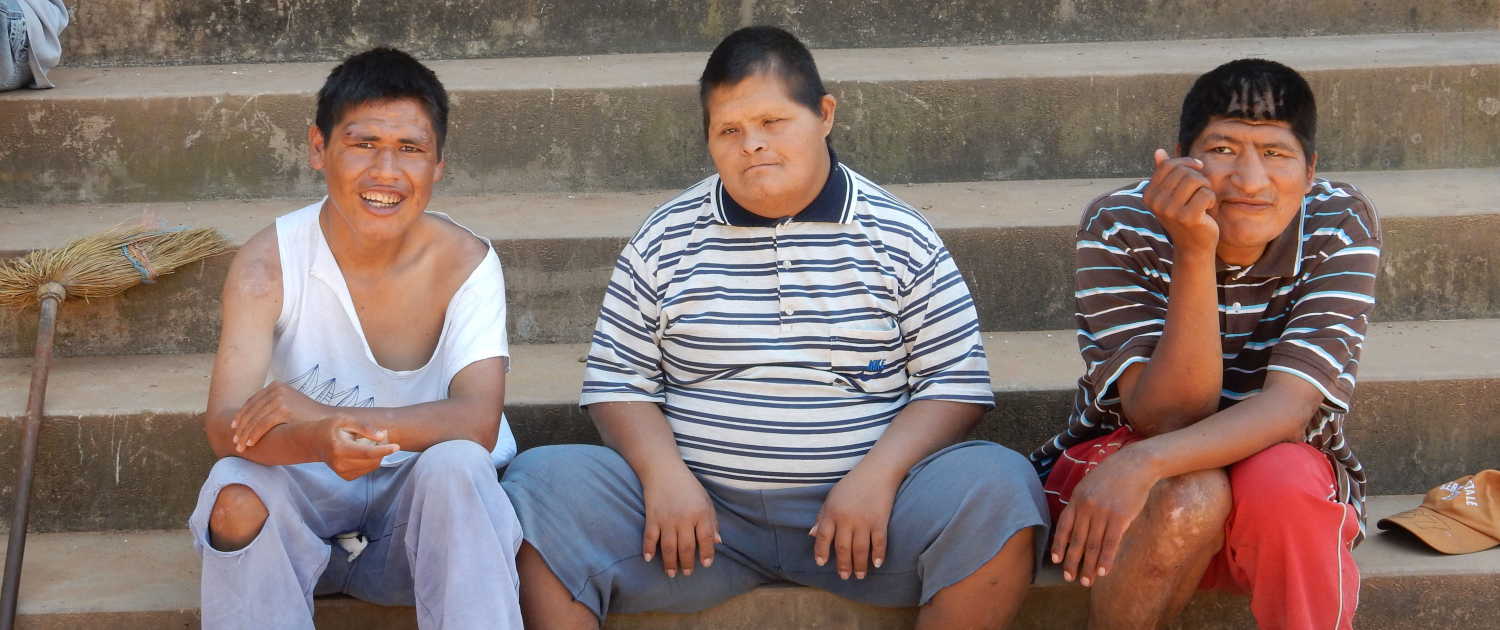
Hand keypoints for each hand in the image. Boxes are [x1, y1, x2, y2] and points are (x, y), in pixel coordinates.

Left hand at [232, 381, 331, 451]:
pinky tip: (249, 443)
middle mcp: (277, 389)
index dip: (240, 416)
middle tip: (234, 441)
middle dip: (240, 428)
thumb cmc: (308, 417)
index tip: (234, 429)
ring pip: (254, 419)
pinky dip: (254, 435)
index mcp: (277, 386)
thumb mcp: (290, 404)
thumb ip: (274, 405)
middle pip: (251, 410)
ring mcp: (281, 399)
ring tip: (240, 446)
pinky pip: (262, 425)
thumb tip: (252, 417)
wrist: (329, 421)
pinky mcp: (284, 410)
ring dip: (245, 434)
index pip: (252, 402)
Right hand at [311, 415, 400, 480]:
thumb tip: (382, 436)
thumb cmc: (330, 428)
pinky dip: (371, 460)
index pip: (367, 453)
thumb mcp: (346, 421)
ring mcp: (343, 473)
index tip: (397, 446)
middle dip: (382, 449)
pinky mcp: (346, 477)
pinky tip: (364, 451)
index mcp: (339, 449)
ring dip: (378, 455)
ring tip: (371, 442)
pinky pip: (367, 469)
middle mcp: (341, 464)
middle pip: (372, 461)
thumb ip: (364, 428)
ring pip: (372, 466)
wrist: (315, 443)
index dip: (384, 450)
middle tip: (381, 436)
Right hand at [641, 467, 719, 576]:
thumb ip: (712, 521)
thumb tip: (717, 542)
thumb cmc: (688, 485)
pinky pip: (650, 537)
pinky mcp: (652, 517)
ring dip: (670, 562)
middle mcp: (684, 518)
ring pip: (669, 547)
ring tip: (671, 573)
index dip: (707, 553)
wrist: (663, 470)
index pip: (706, 539)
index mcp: (700, 513)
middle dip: (687, 563)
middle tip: (687, 573)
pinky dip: (648, 549)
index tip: (706, 564)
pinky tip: (649, 559)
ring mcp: (667, 519)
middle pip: (687, 547)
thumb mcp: (705, 500)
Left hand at [811, 468, 897, 579]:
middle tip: (844, 576)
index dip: (820, 551)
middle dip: (842, 564)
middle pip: (842, 547)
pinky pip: (878, 543)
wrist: (877, 471)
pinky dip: (877, 555)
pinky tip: (876, 564)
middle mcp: (846, 519)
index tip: (821, 563)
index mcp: (832, 512)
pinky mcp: (880, 521)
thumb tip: (812, 535)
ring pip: (860, 549)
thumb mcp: (832, 497)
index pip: (822, 536)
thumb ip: (822, 516)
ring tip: (859, 575)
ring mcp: (864, 521)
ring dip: (859, 565)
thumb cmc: (852, 483)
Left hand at [1050, 447, 1157, 586]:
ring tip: (1086, 581)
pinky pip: (1110, 544)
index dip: (1059, 546)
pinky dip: (1105, 560)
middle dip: (1072, 562)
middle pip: (1077, 541)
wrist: (1135, 465)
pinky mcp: (1120, 518)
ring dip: (1088, 567)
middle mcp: (1086, 507)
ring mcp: (1103, 513)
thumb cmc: (1112, 476)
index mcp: (1076, 499)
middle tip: (1070, 578)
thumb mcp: (1088, 485)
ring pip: (1093, 546)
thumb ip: (1081, 505)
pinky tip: (1102, 572)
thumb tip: (1074, 528)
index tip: (1056, 561)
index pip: (1064, 527)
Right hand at [1142, 149, 1219, 254]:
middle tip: (1201, 190)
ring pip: (1195, 180)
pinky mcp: (1187, 218)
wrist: (1193, 245)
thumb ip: (1165, 173)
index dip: (1186, 162)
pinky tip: (1208, 209)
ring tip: (1204, 199)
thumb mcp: (1172, 194)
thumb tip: (1159, 151)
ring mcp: (1170, 211)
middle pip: (1183, 172)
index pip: (1168, 165)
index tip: (1198, 169)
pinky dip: (1211, 199)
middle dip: (1198, 177)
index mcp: (1149, 194)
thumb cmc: (1185, 215)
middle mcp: (1156, 203)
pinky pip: (1206, 194)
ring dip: (1206, 187)